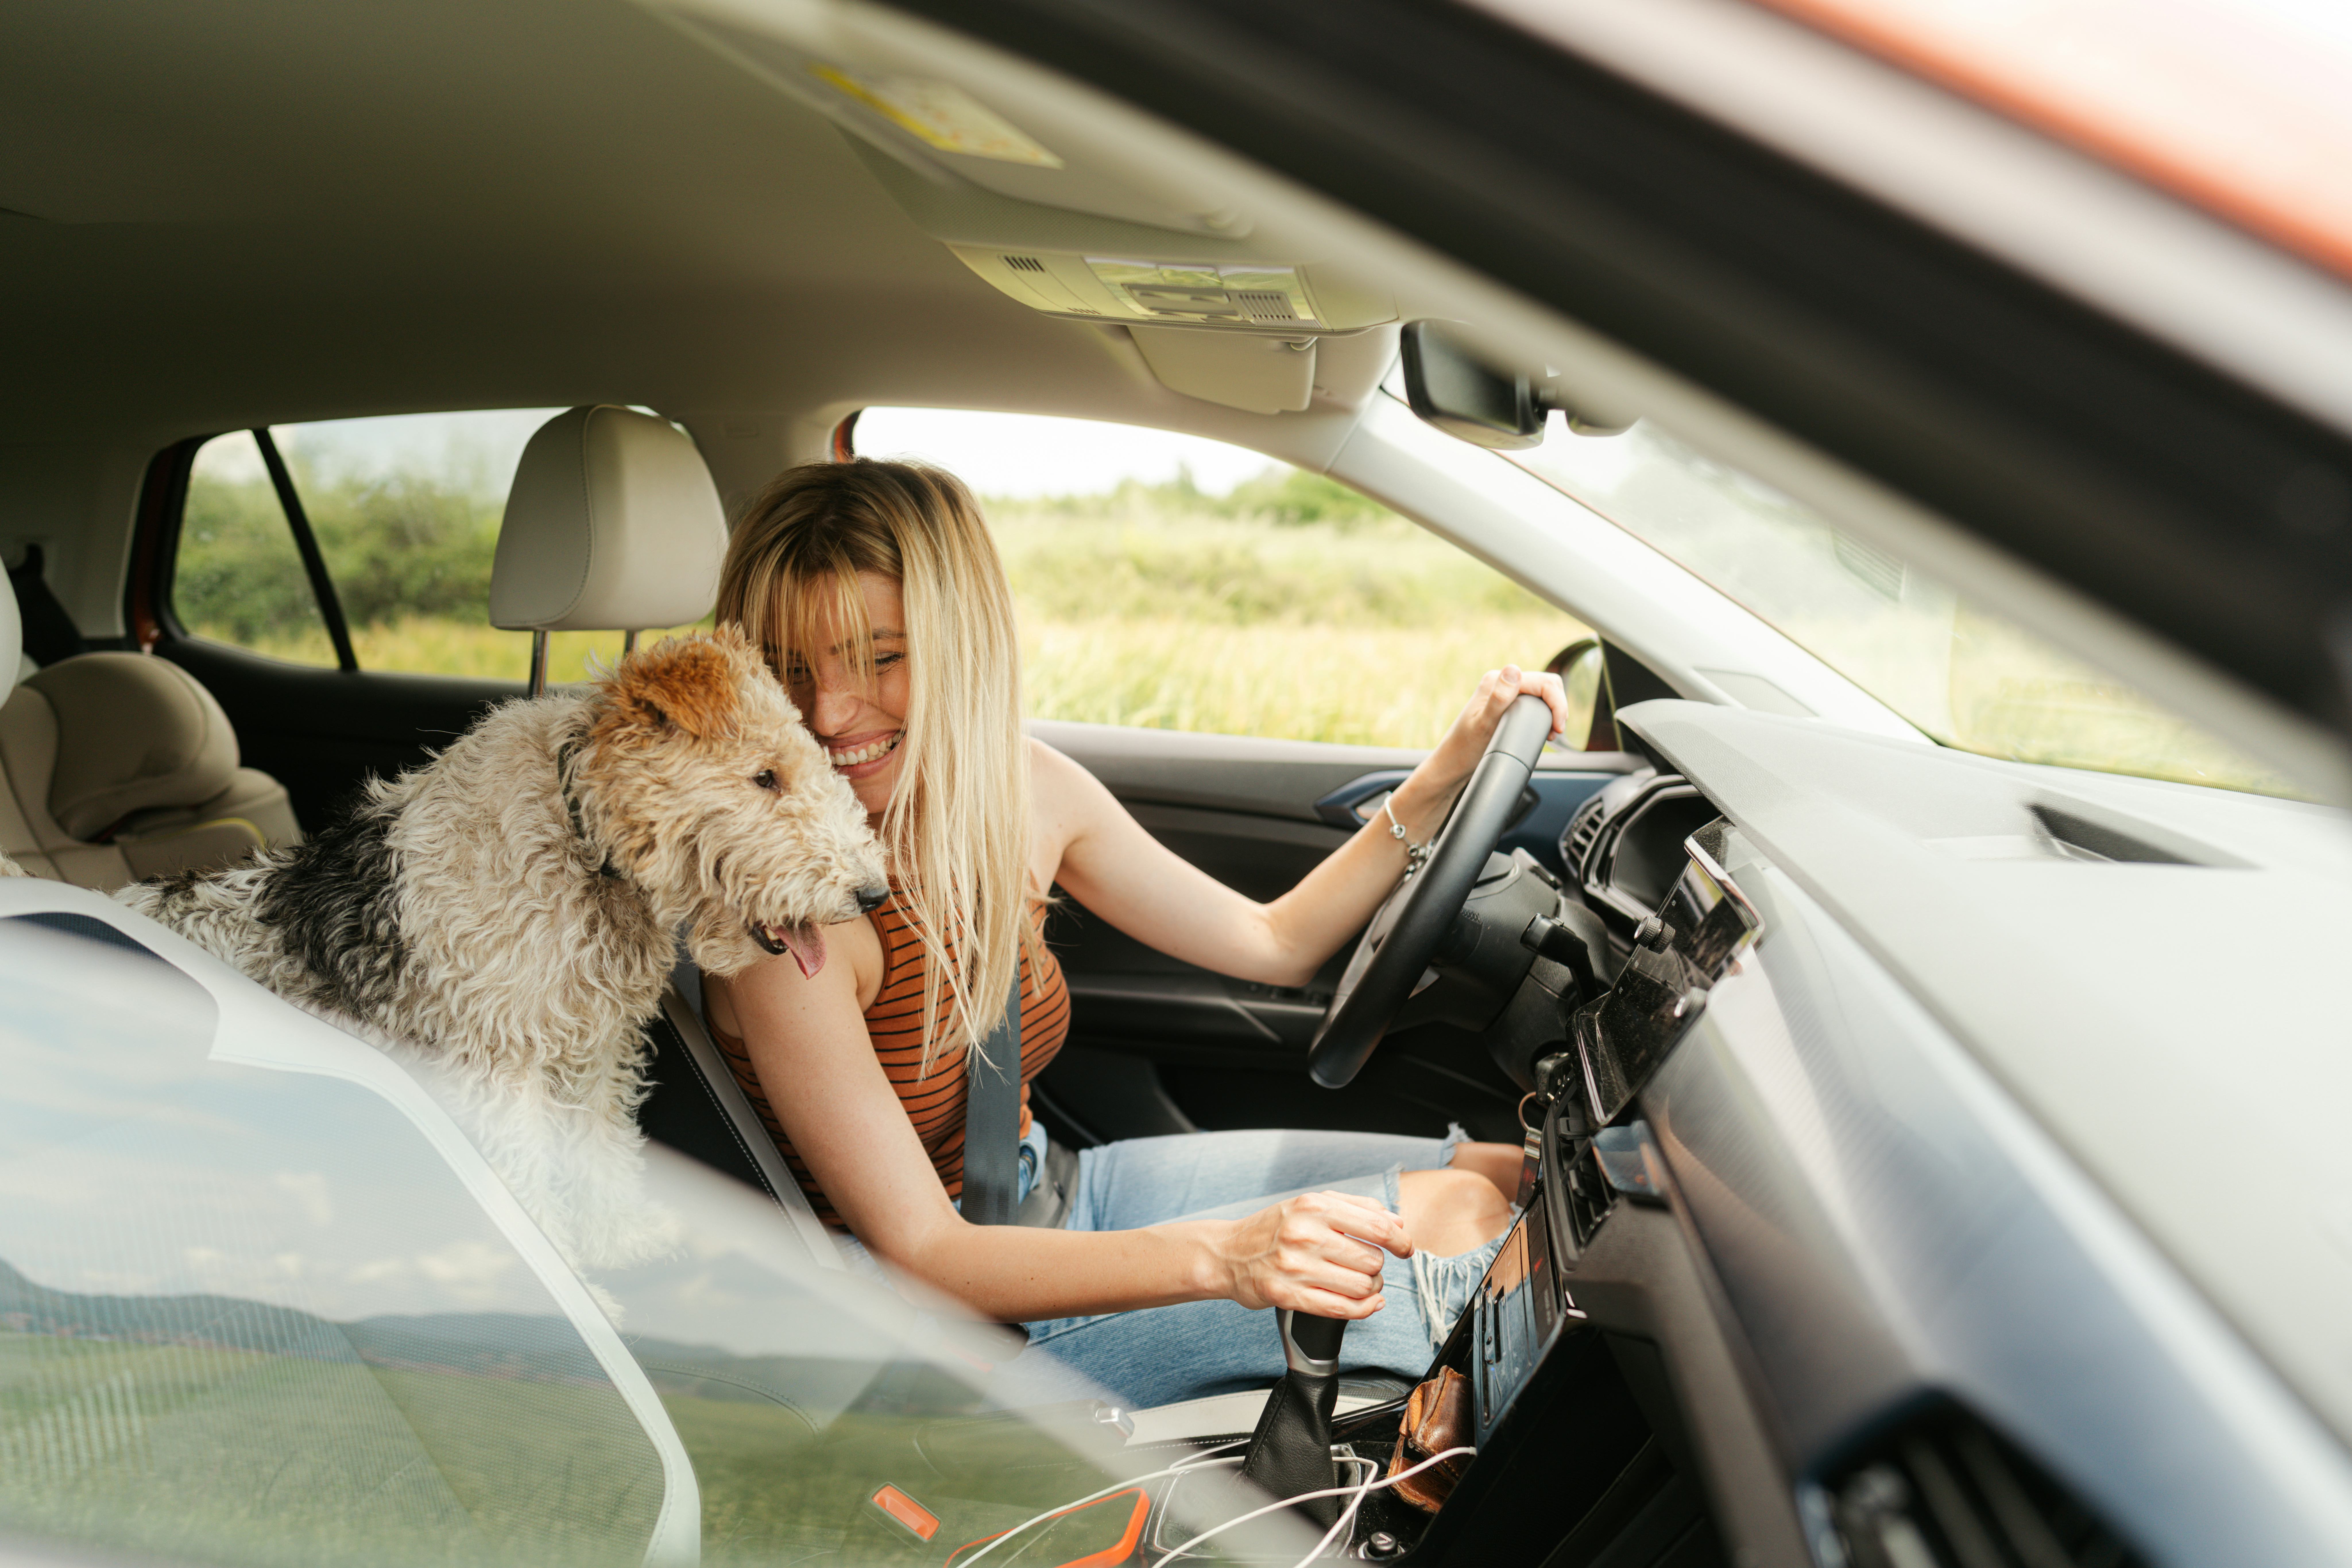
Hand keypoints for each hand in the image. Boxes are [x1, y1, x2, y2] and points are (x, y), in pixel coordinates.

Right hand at [1208, 1191, 1412, 1318]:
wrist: (1227, 1253)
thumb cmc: (1274, 1228)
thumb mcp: (1312, 1204)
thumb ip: (1356, 1207)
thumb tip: (1397, 1223)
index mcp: (1314, 1205)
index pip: (1377, 1226)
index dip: (1401, 1241)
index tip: (1405, 1249)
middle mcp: (1304, 1233)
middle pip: (1371, 1259)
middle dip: (1377, 1267)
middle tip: (1367, 1267)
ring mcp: (1294, 1265)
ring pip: (1361, 1286)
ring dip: (1370, 1288)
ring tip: (1361, 1283)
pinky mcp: (1286, 1294)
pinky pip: (1340, 1309)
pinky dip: (1363, 1310)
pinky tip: (1367, 1304)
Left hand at [1392, 666, 1571, 837]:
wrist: (1453, 765)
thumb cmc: (1464, 749)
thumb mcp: (1484, 725)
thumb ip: (1498, 698)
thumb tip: (1513, 670)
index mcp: (1496, 680)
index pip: (1542, 682)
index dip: (1557, 703)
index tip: (1557, 727)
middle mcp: (1501, 683)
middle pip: (1546, 684)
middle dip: (1558, 705)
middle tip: (1555, 730)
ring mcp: (1504, 695)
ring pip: (1542, 694)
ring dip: (1552, 711)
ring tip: (1550, 732)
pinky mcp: (1507, 707)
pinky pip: (1534, 704)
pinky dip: (1544, 715)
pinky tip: (1543, 731)